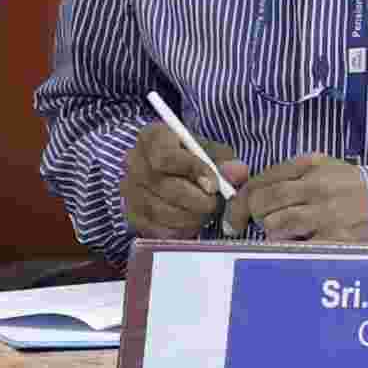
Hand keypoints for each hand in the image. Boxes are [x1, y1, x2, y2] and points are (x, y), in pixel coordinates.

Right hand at [123, 122, 235, 240]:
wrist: (171, 173)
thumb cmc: (192, 158)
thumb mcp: (210, 151)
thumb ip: (224, 161)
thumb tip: (238, 172)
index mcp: (151, 138)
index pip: (164, 156)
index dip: (191, 171)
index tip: (213, 185)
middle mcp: (134, 162)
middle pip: (163, 186)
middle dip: (196, 200)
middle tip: (214, 204)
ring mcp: (129, 190)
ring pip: (160, 211)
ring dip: (191, 217)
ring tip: (206, 212)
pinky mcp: (133, 215)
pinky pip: (157, 230)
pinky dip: (180, 230)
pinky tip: (192, 222)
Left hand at [236, 155, 367, 245]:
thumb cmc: (350, 190)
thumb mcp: (323, 170)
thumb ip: (288, 176)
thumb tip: (241, 190)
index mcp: (312, 165)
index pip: (262, 181)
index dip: (241, 202)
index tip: (236, 218)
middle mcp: (318, 186)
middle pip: (263, 202)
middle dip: (257, 217)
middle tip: (266, 224)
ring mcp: (327, 213)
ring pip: (275, 225)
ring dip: (275, 233)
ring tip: (292, 233)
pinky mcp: (336, 239)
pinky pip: (295, 248)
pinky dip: (291, 249)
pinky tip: (301, 245)